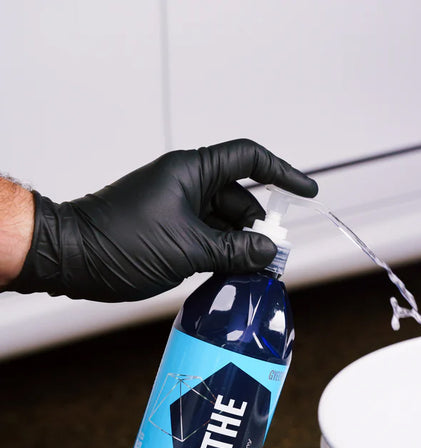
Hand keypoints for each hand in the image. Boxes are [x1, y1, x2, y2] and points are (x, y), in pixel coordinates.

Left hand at [8, 139, 317, 300]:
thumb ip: (236, 250)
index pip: (248, 160)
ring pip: (227, 223)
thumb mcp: (189, 248)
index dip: (282, 173)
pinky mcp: (173, 231)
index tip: (306, 192)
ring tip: (252, 272)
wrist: (75, 258)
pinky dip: (224, 255)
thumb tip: (271, 252)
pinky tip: (233, 274)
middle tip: (273, 256)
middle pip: (241, 198)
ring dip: (242, 246)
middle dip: (260, 226)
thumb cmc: (121, 240)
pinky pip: (211, 238)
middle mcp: (188, 186)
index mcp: (192, 173)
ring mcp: (180, 209)